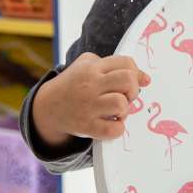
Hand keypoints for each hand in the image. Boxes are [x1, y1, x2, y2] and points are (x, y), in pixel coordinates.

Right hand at [31, 52, 149, 147]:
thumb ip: (114, 65)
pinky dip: (117, 129)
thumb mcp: (87, 65)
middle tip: (126, 96)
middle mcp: (90, 85)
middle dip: (133, 90)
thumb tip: (145, 79)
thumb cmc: (73, 84)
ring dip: (124, 109)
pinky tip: (111, 124)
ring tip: (117, 111)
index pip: (126, 63)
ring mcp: (88, 106)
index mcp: (92, 68)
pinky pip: (113, 129)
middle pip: (127, 81)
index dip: (136, 72)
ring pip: (121, 104)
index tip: (134, 82)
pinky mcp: (86, 126)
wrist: (48, 107)